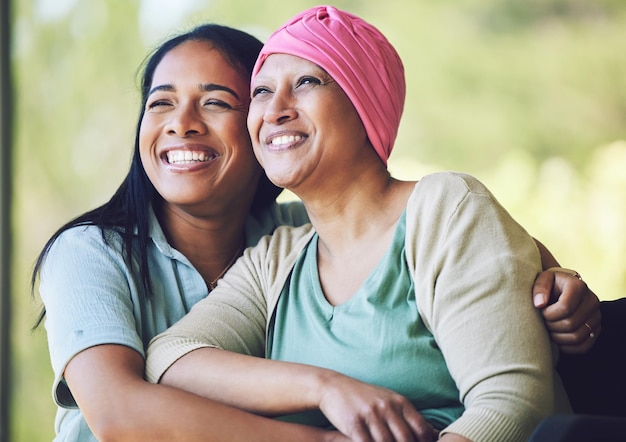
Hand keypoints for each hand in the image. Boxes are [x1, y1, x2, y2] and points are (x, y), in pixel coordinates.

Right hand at [318, 372, 436, 441]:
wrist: (334, 386)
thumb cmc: (365, 397)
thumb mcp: (389, 400)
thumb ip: (408, 416)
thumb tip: (433, 432)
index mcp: (400, 402)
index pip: (421, 429)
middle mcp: (387, 407)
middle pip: (405, 439)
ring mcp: (370, 414)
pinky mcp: (354, 423)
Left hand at [533, 268, 600, 353]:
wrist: (563, 288)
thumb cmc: (550, 284)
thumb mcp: (542, 278)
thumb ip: (540, 287)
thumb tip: (539, 304)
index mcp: (579, 286)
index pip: (565, 308)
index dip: (548, 314)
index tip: (541, 311)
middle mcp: (592, 301)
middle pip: (570, 324)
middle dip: (551, 326)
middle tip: (543, 321)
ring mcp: (596, 317)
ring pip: (576, 337)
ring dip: (557, 338)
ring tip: (548, 329)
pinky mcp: (596, 330)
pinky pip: (583, 347)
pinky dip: (566, 347)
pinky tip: (556, 339)